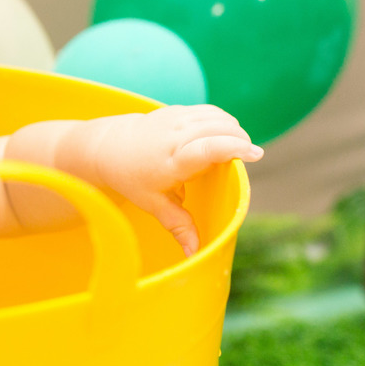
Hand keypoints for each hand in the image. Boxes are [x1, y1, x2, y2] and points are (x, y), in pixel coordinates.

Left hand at [91, 105, 262, 255]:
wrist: (110, 147)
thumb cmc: (133, 179)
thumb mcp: (153, 205)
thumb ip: (179, 226)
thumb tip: (196, 254)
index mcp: (170, 162)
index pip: (205, 149)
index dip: (233, 148)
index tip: (255, 154)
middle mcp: (173, 137)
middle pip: (219, 130)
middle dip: (240, 142)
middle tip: (244, 158)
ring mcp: (175, 119)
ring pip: (218, 118)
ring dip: (234, 131)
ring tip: (233, 150)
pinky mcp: (177, 111)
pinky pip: (211, 112)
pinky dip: (223, 122)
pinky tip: (222, 136)